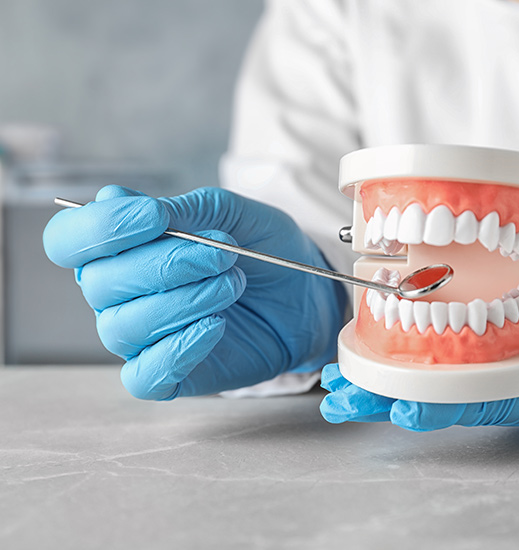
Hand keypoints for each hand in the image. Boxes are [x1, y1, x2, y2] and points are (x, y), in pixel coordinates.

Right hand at [44, 185, 346, 399]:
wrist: (303, 295)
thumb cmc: (262, 250)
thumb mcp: (232, 214)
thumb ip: (180, 209)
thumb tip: (114, 198)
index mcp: (121, 248)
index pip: (69, 239)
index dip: (103, 227)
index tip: (158, 216)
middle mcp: (118, 294)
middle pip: (99, 284)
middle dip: (166, 264)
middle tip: (224, 254)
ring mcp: (139, 338)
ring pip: (122, 327)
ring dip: (183, 301)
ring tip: (232, 283)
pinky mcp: (166, 374)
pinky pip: (143, 375)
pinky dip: (177, 350)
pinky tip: (216, 326)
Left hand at [320, 258, 518, 437]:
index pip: (497, 400)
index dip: (446, 404)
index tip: (402, 405)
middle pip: (456, 401)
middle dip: (396, 399)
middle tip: (346, 398)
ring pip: (448, 388)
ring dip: (395, 384)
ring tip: (349, 384)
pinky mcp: (507, 359)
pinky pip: (454, 371)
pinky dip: (416, 366)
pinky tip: (383, 360)